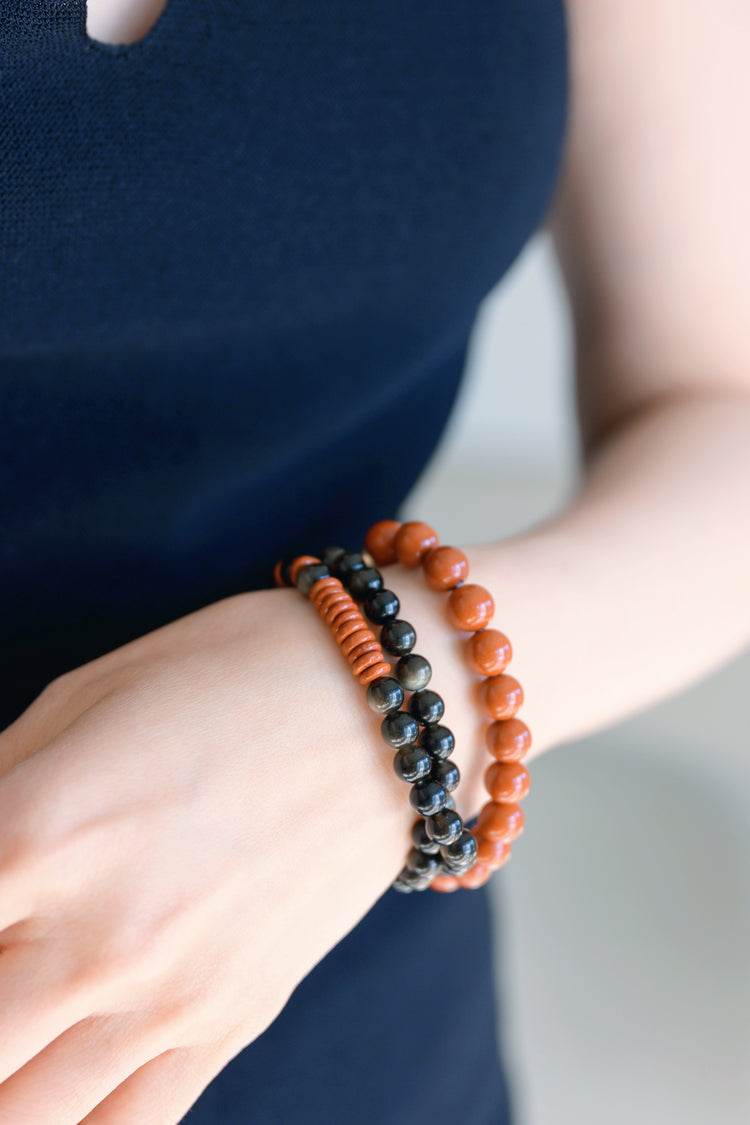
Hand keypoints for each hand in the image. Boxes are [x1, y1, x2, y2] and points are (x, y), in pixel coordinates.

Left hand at [0, 586, 422, 1123]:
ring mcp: (168, 995)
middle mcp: (94, 933)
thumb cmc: (231, 676)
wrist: (390, 709)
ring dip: (4, 1081)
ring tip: (13, 1037)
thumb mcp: (84, 698)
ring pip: (25, 1116)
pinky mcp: (228, 1023)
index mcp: (39, 827)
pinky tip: (48, 1091)